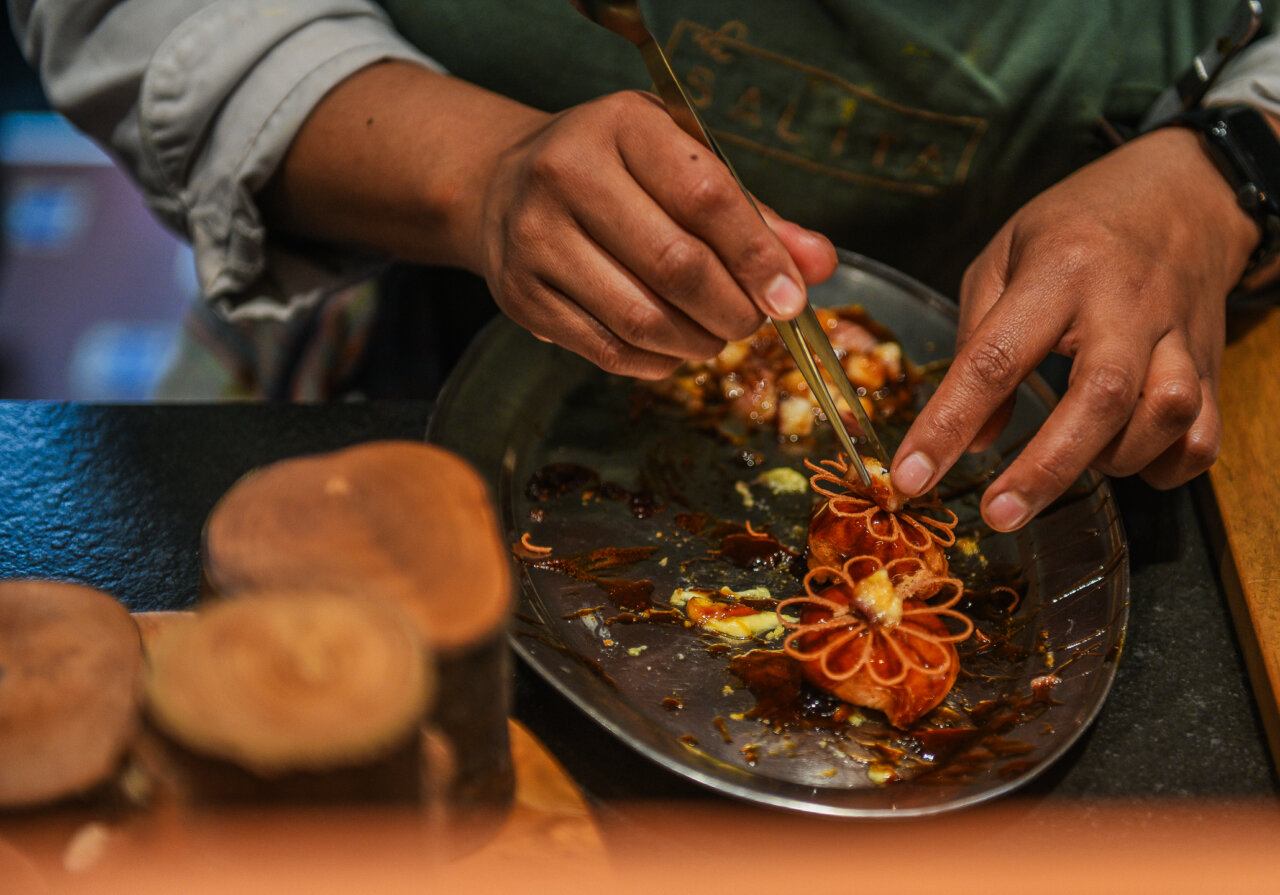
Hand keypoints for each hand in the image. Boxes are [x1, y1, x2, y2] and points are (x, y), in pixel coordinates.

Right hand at [262, 65, 835, 378]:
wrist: (500, 185)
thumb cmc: (612, 172)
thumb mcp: (679, 162)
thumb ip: (753, 214)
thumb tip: (819, 265)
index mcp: (619, 126)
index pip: (706, 195)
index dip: (758, 255)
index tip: (792, 298)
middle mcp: (566, 175)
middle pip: (675, 265)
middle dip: (733, 309)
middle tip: (754, 321)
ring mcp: (535, 239)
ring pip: (641, 318)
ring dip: (699, 342)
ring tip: (717, 334)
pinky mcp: (521, 297)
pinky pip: (608, 350)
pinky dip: (658, 361)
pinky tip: (674, 347)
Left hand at [890, 124, 1259, 530]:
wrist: (1185, 190)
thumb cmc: (1076, 228)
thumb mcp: (1004, 256)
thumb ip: (977, 342)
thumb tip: (970, 440)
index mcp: (1059, 272)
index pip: (994, 359)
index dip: (948, 424)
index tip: (910, 477)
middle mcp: (1126, 304)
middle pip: (1099, 397)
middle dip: (1045, 468)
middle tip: (998, 515)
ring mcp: (1178, 335)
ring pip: (1164, 416)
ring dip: (1111, 459)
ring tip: (1067, 459)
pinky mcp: (1213, 363)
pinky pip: (1203, 437)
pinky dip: (1166, 465)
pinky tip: (1129, 459)